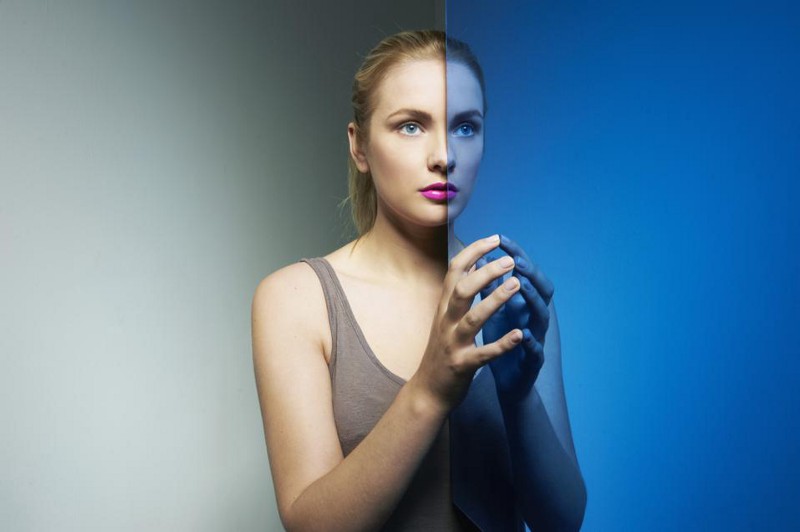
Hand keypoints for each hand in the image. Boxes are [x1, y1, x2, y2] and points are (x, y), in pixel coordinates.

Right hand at [409, 235, 525, 412]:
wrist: (427, 391)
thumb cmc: (441, 350)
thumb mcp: (445, 316)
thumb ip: (457, 290)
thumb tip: (473, 260)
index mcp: (444, 307)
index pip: (455, 271)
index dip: (473, 251)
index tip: (494, 238)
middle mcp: (446, 322)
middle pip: (462, 290)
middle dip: (485, 272)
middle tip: (509, 260)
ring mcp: (453, 344)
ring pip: (473, 318)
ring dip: (494, 300)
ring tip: (516, 286)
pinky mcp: (463, 365)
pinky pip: (484, 354)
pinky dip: (502, 344)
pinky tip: (520, 335)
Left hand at [477, 235, 554, 403]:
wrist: (510, 383)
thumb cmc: (500, 343)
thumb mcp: (493, 313)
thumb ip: (490, 289)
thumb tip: (480, 259)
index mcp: (523, 305)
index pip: (525, 274)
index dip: (516, 255)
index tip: (500, 238)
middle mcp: (533, 318)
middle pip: (540, 290)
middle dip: (529, 272)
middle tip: (516, 258)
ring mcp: (536, 339)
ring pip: (539, 317)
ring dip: (531, 301)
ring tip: (522, 285)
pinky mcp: (532, 363)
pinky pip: (533, 352)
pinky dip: (529, 343)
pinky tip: (523, 335)